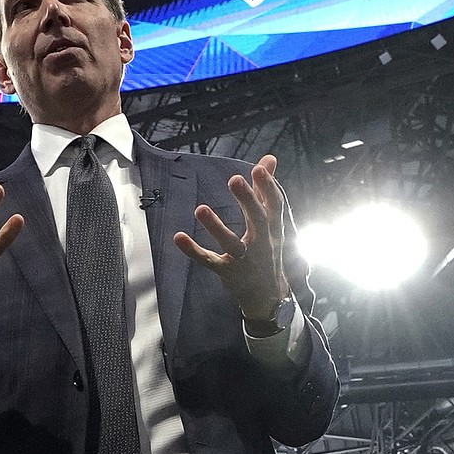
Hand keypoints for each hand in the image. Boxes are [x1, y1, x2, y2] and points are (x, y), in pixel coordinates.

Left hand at [173, 154, 288, 319]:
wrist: (268, 295)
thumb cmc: (267, 250)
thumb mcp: (271, 222)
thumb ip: (265, 189)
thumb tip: (269, 158)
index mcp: (273, 228)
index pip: (274, 205)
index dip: (268, 186)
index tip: (258, 168)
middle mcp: (261, 243)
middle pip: (257, 220)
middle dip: (247, 200)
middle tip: (234, 178)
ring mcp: (244, 259)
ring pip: (232, 243)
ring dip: (216, 227)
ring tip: (200, 208)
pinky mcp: (226, 272)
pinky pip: (209, 261)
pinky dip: (193, 250)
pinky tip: (178, 236)